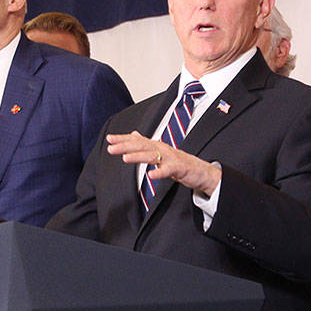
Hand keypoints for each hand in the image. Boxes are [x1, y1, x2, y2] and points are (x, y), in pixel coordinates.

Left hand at [106, 131, 220, 195]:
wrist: (200, 171)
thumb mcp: (160, 152)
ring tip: (125, 158)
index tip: (109, 139)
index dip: (123, 139)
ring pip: (152, 156)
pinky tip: (150, 176)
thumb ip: (146, 144)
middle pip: (141, 145)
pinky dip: (159, 173)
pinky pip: (168, 170)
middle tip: (110, 148)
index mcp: (156, 145)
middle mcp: (162, 148)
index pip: (136, 140)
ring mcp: (170, 158)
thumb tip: (133, 134)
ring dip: (138, 157)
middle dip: (125, 146)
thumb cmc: (179, 162)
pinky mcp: (179, 168)